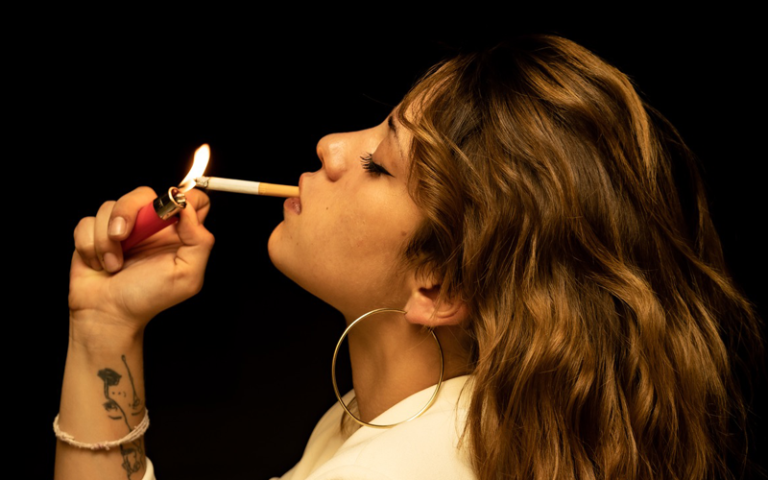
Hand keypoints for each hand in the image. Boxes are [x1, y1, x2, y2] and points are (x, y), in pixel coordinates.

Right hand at [69, 187, 213, 336]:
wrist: (108, 313)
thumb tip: (187, 210)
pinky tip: (100, 264)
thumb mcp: (187, 276)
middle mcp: (151, 226)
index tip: (170, 212)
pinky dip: (90, 246)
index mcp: (177, 233)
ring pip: (110, 206)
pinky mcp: (95, 232)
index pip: (191, 199)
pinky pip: (87, 222)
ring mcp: (123, 227)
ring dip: (106, 240)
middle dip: (127, 212)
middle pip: (143, 193)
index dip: (183, 199)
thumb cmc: (148, 298)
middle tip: (123, 236)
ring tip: (113, 265)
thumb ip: (199, 242)